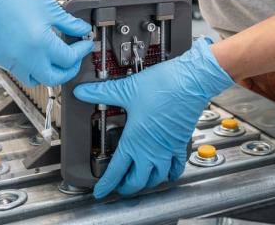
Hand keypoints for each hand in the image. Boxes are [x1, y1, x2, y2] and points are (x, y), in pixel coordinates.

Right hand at [0, 0, 93, 86]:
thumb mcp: (49, 7)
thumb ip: (69, 23)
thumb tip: (83, 30)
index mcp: (39, 44)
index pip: (68, 60)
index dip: (80, 52)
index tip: (84, 44)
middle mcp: (22, 58)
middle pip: (53, 79)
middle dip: (67, 70)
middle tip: (73, 58)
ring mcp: (6, 60)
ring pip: (32, 78)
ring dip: (46, 71)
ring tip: (52, 55)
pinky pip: (15, 68)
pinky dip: (27, 63)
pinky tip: (31, 47)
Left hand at [74, 38, 233, 198]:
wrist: (191, 81)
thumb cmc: (163, 85)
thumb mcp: (127, 88)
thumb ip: (102, 92)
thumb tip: (83, 91)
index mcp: (135, 140)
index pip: (116, 171)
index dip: (106, 185)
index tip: (100, 192)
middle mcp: (151, 150)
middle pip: (137, 182)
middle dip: (125, 188)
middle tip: (118, 186)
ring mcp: (167, 149)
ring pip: (157, 179)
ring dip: (147, 184)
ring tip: (140, 181)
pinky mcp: (180, 143)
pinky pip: (176, 167)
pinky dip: (170, 174)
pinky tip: (167, 171)